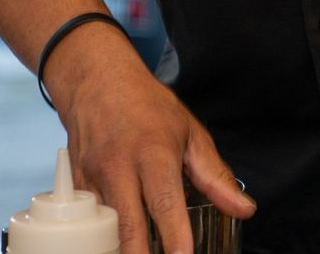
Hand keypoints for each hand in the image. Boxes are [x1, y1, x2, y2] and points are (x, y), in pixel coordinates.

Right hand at [47, 27, 255, 253]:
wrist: (96, 82)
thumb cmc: (148, 108)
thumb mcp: (190, 134)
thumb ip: (215, 176)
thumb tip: (244, 208)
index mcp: (154, 152)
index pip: (165, 202)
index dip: (175, 236)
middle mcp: (120, 166)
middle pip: (129, 224)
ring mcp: (93, 177)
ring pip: (104, 227)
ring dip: (120, 247)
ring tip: (141, 252)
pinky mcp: (75, 185)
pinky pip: (88, 219)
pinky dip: (103, 236)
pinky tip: (118, 244)